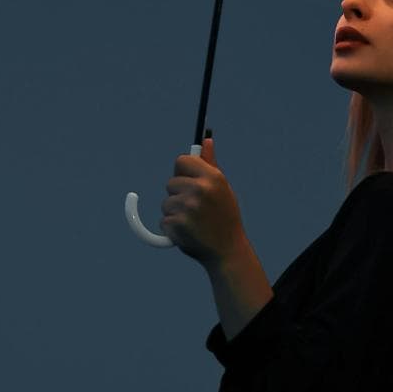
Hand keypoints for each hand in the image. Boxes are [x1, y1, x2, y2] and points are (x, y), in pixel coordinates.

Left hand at [160, 136, 243, 267]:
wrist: (228, 251)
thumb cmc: (225, 217)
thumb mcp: (222, 188)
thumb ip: (210, 164)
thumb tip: (206, 140)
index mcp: (212, 177)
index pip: (181, 161)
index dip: (182, 173)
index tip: (189, 183)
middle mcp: (200, 189)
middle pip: (171, 183)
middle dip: (179, 196)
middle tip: (197, 210)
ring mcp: (187, 207)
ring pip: (166, 203)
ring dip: (175, 214)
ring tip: (194, 223)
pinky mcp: (177, 225)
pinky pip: (164, 221)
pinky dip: (172, 229)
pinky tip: (189, 233)